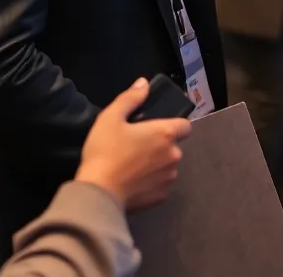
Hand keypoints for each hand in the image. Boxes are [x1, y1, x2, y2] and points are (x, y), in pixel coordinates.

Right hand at [76, 78, 192, 212]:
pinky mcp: (160, 198)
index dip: (174, 125)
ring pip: (168, 166)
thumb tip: (144, 83)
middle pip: (173, 146)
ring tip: (133, 166)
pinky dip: (151, 183)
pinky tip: (133, 182)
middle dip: (160, 146)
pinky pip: (160, 185)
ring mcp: (168, 179)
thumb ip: (130, 98)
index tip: (156, 128)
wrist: (98, 194)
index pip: (185, 126)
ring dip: (157, 164)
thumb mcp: (111, 118)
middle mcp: (173, 156)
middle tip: (137, 146)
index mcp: (165, 134)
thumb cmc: (105, 151)